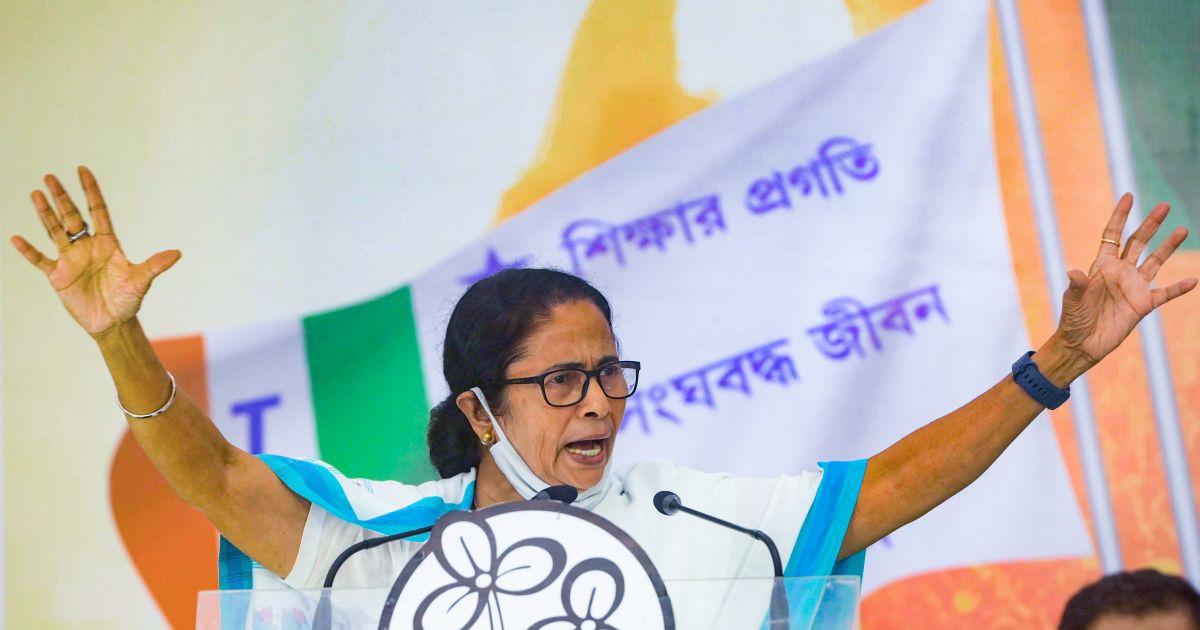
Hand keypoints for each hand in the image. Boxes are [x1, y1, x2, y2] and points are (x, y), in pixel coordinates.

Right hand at [10, 167, 180, 337]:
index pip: (98, 211)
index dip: (91, 191)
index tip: (82, 170)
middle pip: (72, 216)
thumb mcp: (141, 281)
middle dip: (62, 197)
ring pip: (54, 231)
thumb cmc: (128, 300)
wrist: (113, 323)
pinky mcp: (58, 276)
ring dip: (45, 214)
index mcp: (107, 243)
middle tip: (50, 176)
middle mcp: (87, 247)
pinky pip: (40, 260)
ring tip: (35, 194)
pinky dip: (28, 251)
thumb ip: (155, 266)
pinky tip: (16, 238)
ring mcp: (70, 260)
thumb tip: (177, 253)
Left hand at [1055, 193, 1195, 368]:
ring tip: (1183, 229)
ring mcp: (1133, 287)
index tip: (1129, 196)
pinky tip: (1192, 280)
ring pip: (1155, 261)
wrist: (1082, 343)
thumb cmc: (1073, 320)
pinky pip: (1165, 293)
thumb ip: (1077, 286)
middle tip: (1165, 205)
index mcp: (1101, 266)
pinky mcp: (1143, 305)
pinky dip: (1178, 288)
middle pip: (1138, 242)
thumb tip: (1073, 272)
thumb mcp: (1073, 300)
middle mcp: (1120, 272)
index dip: (1120, 216)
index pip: (1112, 235)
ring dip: (1168, 247)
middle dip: (1150, 224)